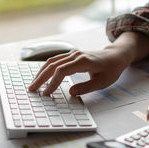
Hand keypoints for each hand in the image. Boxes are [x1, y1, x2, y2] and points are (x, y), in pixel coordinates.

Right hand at [29, 32, 148, 95]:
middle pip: (53, 65)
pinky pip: (55, 60)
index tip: (47, 93)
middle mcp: (75, 55)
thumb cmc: (111, 70)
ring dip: (41, 72)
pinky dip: (46, 68)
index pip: (62, 71)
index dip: (53, 82)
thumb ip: (86, 87)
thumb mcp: (102, 82)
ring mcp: (72, 54)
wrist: (115, 56)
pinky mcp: (71, 55)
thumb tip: (70, 92)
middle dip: (41, 77)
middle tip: (32, 89)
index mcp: (83, 61)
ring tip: (34, 84)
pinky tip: (42, 76)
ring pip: (52, 61)